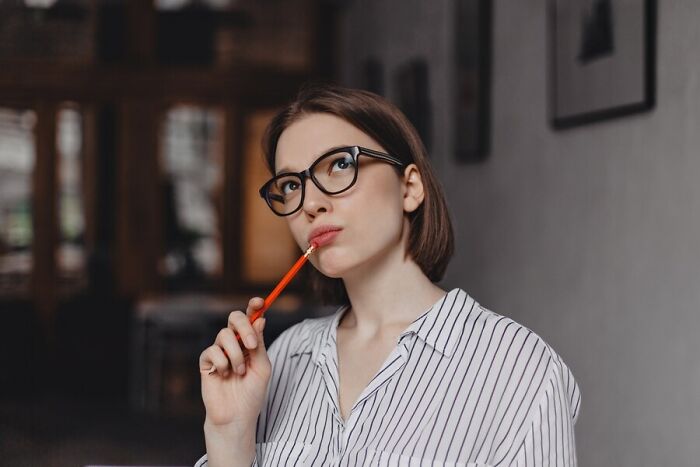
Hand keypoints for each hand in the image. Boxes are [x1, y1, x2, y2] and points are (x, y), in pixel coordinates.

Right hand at [199, 297, 271, 430]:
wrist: (237, 416)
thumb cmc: (252, 393)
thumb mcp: (262, 367)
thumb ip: (259, 344)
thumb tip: (260, 318)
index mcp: (250, 341)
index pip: (251, 318)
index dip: (254, 306)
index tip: (260, 302)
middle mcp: (235, 343)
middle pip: (234, 318)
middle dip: (244, 326)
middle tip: (251, 345)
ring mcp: (219, 351)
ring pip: (224, 335)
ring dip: (236, 355)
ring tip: (239, 373)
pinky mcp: (206, 361)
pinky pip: (212, 351)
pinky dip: (222, 363)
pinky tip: (224, 375)